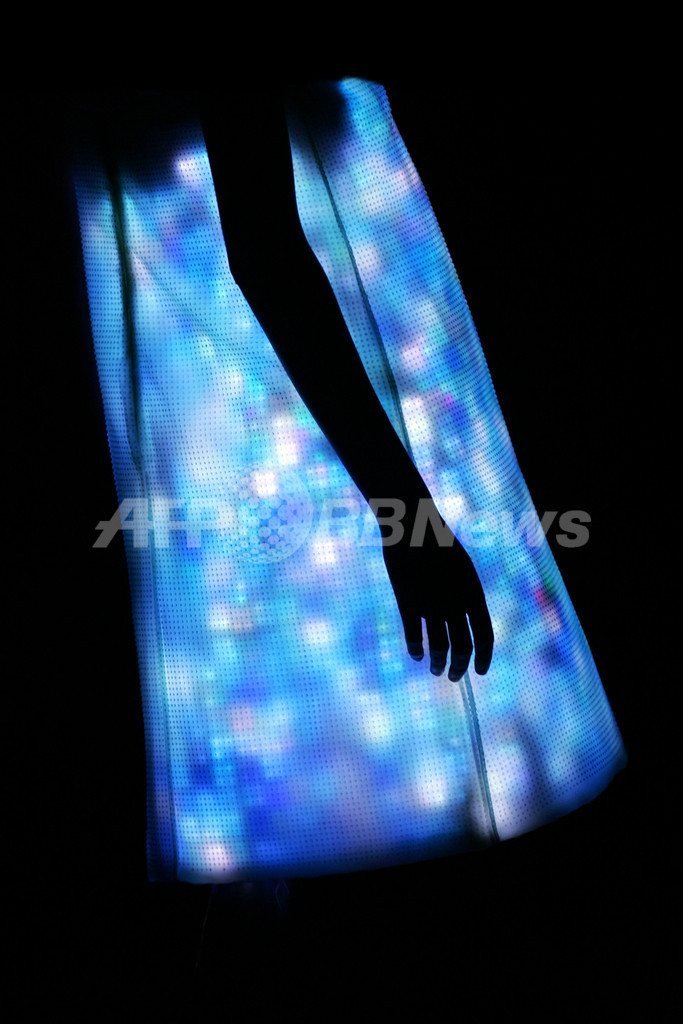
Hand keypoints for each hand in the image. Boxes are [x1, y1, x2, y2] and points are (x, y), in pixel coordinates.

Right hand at [380, 500, 493, 679]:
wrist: (413, 525)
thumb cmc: (437, 542)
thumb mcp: (461, 567)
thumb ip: (465, 594)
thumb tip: (466, 619)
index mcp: (473, 593)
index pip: (485, 635)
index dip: (484, 657)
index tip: (480, 671)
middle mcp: (455, 603)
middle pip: (463, 647)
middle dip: (459, 667)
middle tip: (454, 676)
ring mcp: (432, 604)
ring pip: (439, 647)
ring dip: (438, 663)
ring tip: (436, 670)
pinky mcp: (408, 603)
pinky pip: (414, 637)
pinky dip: (417, 651)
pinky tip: (417, 656)